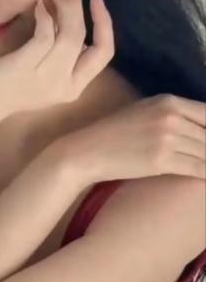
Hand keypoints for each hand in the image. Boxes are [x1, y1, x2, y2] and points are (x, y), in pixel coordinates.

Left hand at [0, 0, 113, 127]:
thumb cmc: (4, 87)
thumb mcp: (42, 74)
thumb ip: (59, 56)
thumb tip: (69, 17)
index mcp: (73, 88)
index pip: (105, 52)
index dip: (105, 22)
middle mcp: (65, 86)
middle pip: (89, 38)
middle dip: (82, 4)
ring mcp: (45, 79)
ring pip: (70, 34)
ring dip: (65, 5)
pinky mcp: (24, 68)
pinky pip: (45, 35)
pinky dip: (45, 16)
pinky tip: (38, 5)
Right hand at [50, 94, 205, 183]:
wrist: (88, 151)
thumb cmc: (115, 133)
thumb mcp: (145, 112)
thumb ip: (173, 114)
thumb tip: (199, 127)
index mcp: (168, 101)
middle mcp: (171, 116)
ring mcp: (167, 137)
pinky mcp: (161, 160)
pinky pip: (198, 168)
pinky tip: (205, 179)